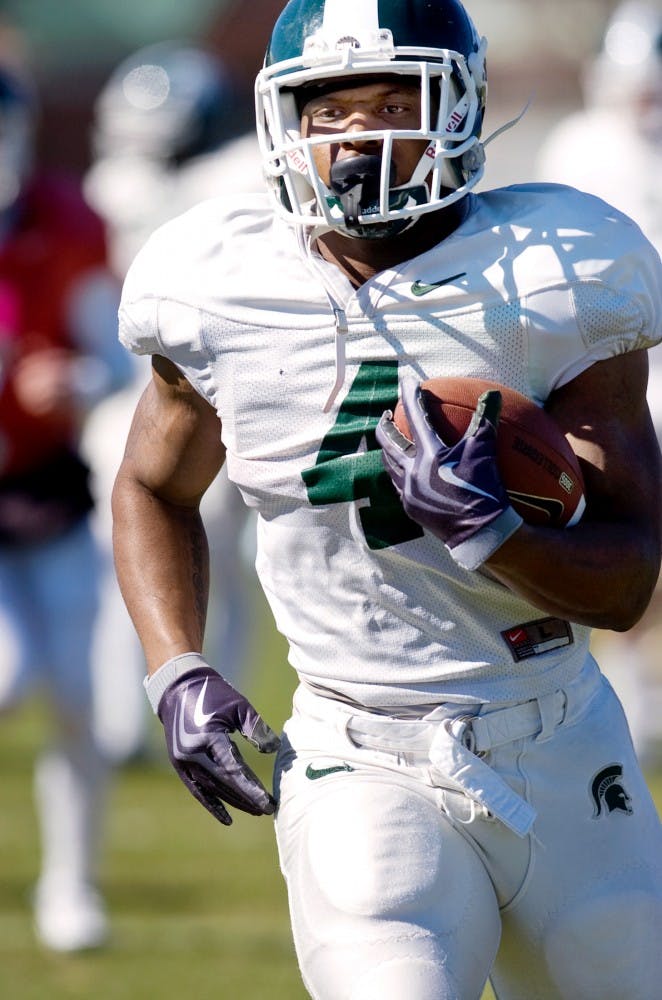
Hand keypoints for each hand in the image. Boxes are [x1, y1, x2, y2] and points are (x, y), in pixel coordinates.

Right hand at [155, 661, 279, 825]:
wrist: (179, 687)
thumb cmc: (214, 694)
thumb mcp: (239, 706)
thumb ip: (256, 729)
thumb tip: (273, 750)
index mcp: (208, 737)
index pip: (234, 770)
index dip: (252, 789)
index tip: (269, 803)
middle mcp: (192, 753)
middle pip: (224, 783)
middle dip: (247, 798)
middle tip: (268, 809)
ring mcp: (183, 761)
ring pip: (212, 788)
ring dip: (234, 802)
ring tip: (255, 811)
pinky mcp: (179, 764)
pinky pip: (197, 789)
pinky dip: (212, 804)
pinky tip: (227, 819)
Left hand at [376, 377, 522, 569]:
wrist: (481, 532)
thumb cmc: (485, 489)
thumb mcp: (486, 453)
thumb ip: (486, 420)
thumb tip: (492, 394)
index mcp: (429, 455)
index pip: (416, 417)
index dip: (411, 396)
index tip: (406, 381)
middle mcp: (413, 473)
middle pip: (389, 444)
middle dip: (384, 426)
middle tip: (386, 415)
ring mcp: (410, 493)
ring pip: (390, 466)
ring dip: (388, 451)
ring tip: (391, 443)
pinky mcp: (412, 509)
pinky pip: (398, 487)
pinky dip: (398, 474)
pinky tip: (404, 473)